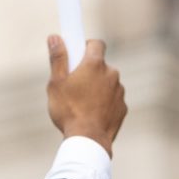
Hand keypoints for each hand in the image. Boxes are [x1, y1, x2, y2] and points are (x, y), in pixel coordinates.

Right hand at [46, 36, 126, 156]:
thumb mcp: (56, 83)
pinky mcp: (123, 107)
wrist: (88, 140)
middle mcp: (111, 74)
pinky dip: (104, 103)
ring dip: (97, 88)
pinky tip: (91, 114)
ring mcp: (119, 91)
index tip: (76, 54)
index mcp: (94, 64)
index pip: (96, 43)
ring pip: (107, 83)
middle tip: (73, 85)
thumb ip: (58, 58)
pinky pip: (112, 100)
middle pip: (100, 65)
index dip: (85, 46)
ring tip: (81, 104)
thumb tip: (55, 37)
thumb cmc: (69, 111)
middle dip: (89, 71)